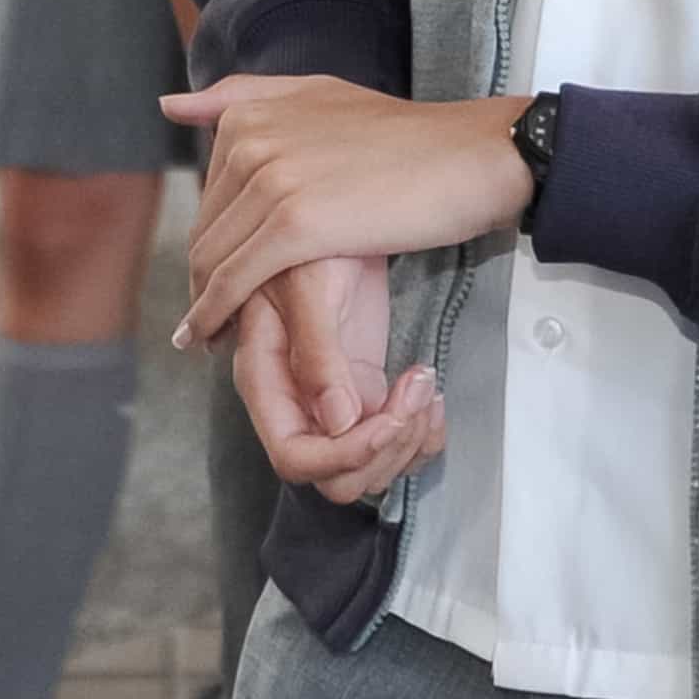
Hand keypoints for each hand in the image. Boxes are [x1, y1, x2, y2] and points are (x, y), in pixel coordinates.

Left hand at [167, 72, 530, 351]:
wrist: (468, 157)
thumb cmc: (404, 136)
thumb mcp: (320, 96)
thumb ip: (246, 97)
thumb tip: (169, 105)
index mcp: (252, 114)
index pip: (208, 192)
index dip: (211, 238)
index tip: (213, 273)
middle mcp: (251, 140)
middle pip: (205, 228)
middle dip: (201, 278)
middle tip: (203, 320)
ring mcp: (271, 181)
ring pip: (212, 258)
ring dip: (202, 304)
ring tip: (204, 336)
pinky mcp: (296, 225)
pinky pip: (236, 281)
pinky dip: (214, 315)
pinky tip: (211, 338)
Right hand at [224, 261, 440, 502]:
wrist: (338, 220)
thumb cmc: (309, 239)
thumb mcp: (309, 284)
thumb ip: (317, 352)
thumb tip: (336, 420)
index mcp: (267, 383)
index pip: (294, 457)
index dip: (344, 456)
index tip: (391, 420)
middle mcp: (298, 405)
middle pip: (338, 478)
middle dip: (387, 449)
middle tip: (419, 392)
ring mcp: (334, 404)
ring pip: (372, 469)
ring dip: (410, 441)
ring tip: (427, 384)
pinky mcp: (366, 394)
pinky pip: (396, 443)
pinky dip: (423, 431)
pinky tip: (431, 389)